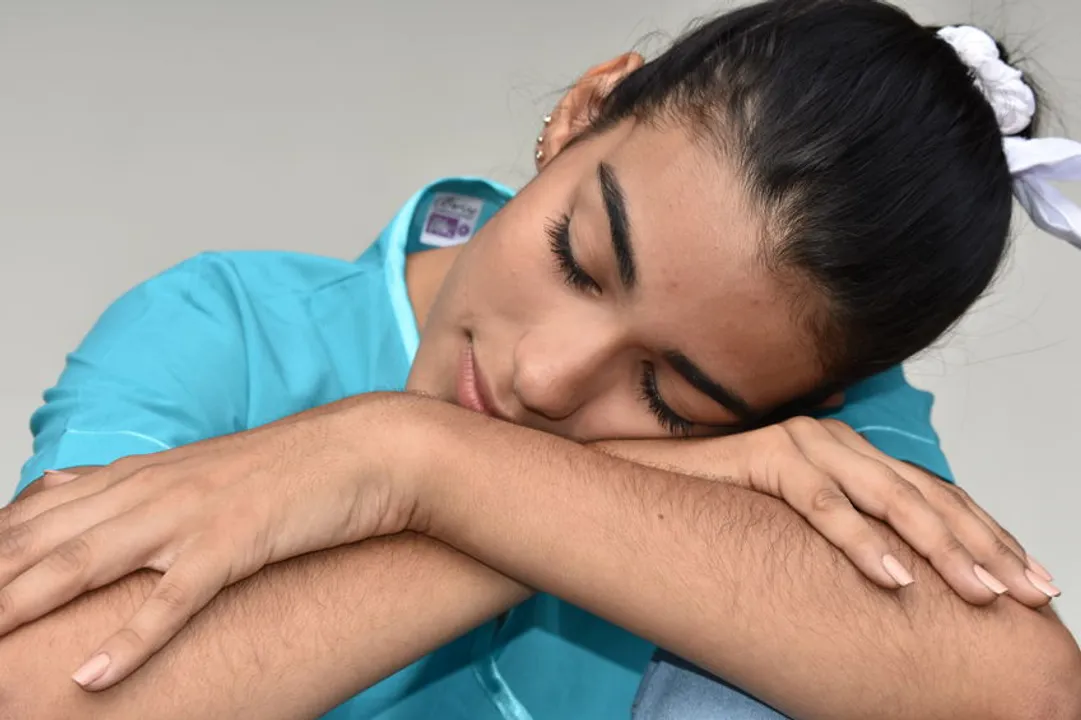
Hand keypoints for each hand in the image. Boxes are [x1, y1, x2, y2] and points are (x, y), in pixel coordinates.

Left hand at [0, 394, 419, 690]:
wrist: (366, 449)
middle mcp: (154, 490)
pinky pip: (175, 597)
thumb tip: (74, 497)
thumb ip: (137, 488)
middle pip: (45, 539)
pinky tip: (93, 676)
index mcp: (144, 475)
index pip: (40, 514)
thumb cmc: (291, 470)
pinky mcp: (237, 542)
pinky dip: (132, 638)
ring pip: (88, 562)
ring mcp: (193, 515)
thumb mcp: (202, 474)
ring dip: (23, 603)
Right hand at [595, 417, 1058, 606]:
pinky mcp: (765, 456)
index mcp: (850, 455)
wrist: (641, 482)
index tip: (1028, 578)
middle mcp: (835, 441)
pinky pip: (822, 503)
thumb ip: (842, 527)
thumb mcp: (795, 522)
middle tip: (1023, 592)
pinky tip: (895, 578)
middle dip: (981, 545)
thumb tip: (892, 567)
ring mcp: (801, 444)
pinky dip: (862, 541)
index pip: (934, 494)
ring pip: (886, 497)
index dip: (986, 534)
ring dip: (937, 546)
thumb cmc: (716, 507)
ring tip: (977, 589)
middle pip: (925, 495)